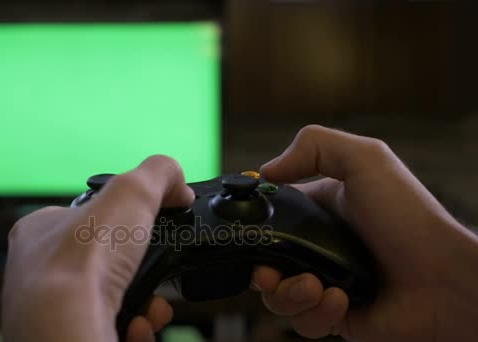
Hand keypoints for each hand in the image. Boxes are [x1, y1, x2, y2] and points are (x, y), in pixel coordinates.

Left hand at [1, 156, 194, 341]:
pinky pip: (109, 330)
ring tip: (153, 307)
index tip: (150, 228)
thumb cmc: (82, 262)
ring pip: (110, 300)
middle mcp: (39, 272)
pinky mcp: (70, 337)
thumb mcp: (131, 191)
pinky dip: (133, 328)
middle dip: (141, 269)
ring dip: (143, 301)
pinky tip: (136, 326)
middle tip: (157, 270)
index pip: (84, 216)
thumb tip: (178, 184)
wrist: (67, 329)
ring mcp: (52, 310)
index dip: (122, 221)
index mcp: (40, 231)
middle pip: (104, 262)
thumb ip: (158, 173)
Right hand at [253, 125, 477, 340]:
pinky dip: (317, 314)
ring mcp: (327, 283)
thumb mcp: (365, 159)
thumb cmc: (410, 218)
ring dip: (289, 295)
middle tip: (271, 274)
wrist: (446, 279)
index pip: (270, 221)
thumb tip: (266, 170)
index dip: (253, 230)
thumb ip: (314, 146)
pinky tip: (340, 301)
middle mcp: (319, 248)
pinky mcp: (338, 316)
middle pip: (266, 264)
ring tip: (316, 286)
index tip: (248, 236)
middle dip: (263, 273)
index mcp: (319, 213)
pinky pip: (306, 323)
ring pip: (279, 298)